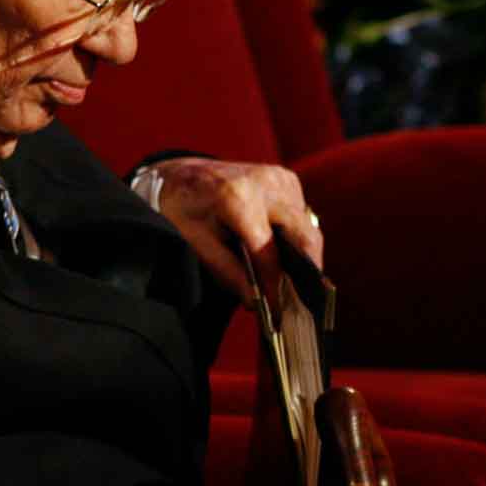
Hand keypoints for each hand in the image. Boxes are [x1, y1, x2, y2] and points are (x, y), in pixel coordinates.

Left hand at [148, 157, 324, 305]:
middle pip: (303, 236)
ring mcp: (280, 177)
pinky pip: (302, 215)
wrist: (178, 173)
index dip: (275, 286)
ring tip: (290, 282)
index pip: (268, 252)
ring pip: (307, 227)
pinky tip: (283, 254)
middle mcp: (266, 183)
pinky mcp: (286, 178)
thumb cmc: (181, 208)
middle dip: (306, 272)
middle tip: (301, 302)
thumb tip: (255, 301)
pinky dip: (297, 237)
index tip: (278, 312)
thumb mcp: (194, 242)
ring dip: (303, 256)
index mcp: (237, 198)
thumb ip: (226, 272)